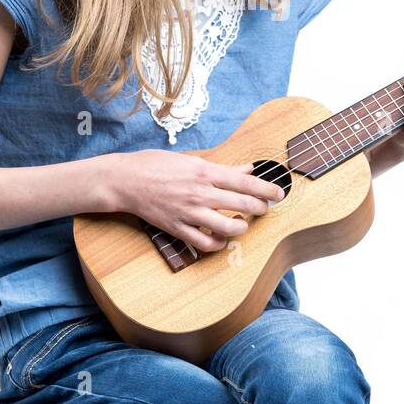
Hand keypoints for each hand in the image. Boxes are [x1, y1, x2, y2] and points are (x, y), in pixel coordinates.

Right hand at [102, 150, 284, 253]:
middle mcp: (200, 193)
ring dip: (242, 227)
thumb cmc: (155, 164)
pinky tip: (222, 239)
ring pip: (228, 227)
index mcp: (204, 171)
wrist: (124, 180)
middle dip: (260, 208)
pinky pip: (204, 243)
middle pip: (241, 204)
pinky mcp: (177, 228)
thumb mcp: (190, 159)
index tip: (279, 193)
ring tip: (244, 223)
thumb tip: (246, 168)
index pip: (244, 181)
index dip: (266, 189)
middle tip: (265, 208)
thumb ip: (221, 167)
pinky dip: (218, 244)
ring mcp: (189, 212)